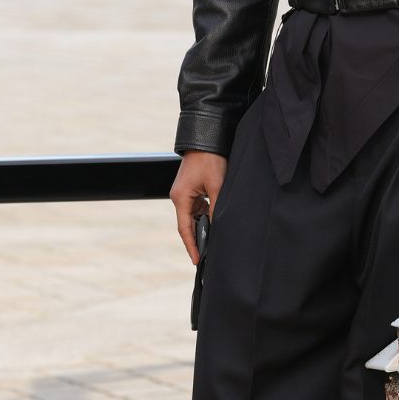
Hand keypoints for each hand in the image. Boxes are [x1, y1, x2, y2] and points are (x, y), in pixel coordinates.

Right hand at [171, 150, 227, 264]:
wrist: (207, 139)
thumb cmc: (210, 159)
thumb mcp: (217, 186)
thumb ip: (217, 208)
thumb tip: (219, 228)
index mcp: (181, 198)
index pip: (185, 229)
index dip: (192, 246)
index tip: (197, 261)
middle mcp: (179, 197)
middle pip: (188, 225)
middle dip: (198, 240)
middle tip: (208, 256)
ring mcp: (184, 193)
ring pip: (193, 217)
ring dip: (203, 227)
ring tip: (213, 243)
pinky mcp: (191, 189)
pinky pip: (197, 208)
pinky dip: (205, 217)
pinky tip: (215, 224)